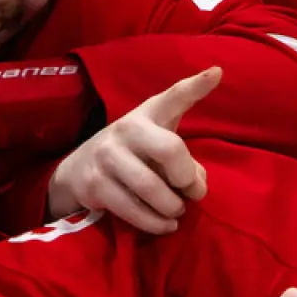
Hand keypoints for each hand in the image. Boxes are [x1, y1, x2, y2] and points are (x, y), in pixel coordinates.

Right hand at [48, 68, 217, 231]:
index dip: (196, 86)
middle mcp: (127, 128)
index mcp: (149, 114)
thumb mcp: (157, 141)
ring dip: (172, 206)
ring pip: (152, 187)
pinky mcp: (95, 184)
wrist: (78, 171)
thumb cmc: (134, 154)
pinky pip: (134, 210)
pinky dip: (155, 223)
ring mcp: (107, 156)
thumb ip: (184, 159)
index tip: (218, 73)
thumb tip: (197, 185)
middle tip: (190, 191)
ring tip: (176, 210)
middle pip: (170, 150)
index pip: (173, 97)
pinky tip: (164, 224)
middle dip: (187, 177)